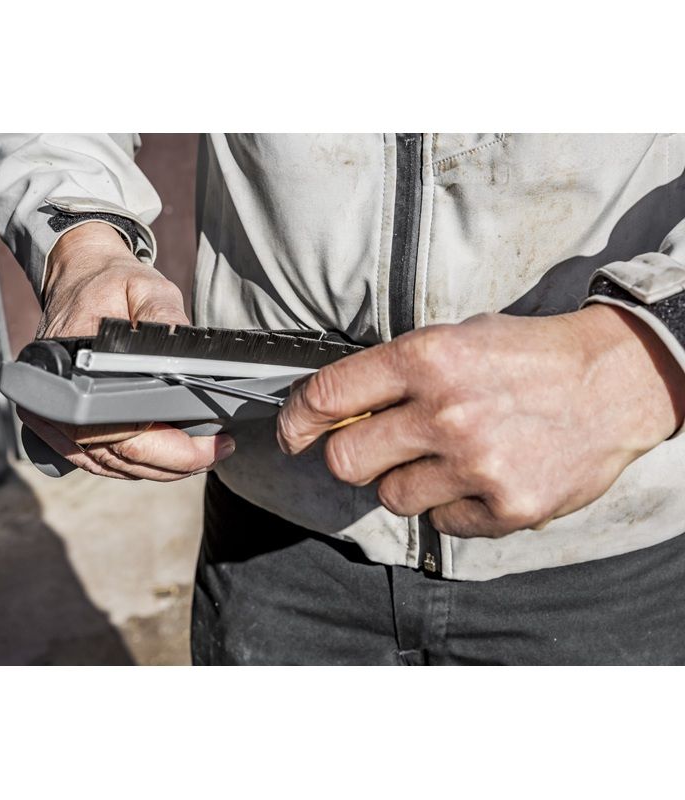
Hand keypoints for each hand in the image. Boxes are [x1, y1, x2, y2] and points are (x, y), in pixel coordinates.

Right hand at [20, 222, 234, 479]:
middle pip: (120, 460)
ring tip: (200, 454)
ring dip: (158, 468)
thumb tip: (189, 353)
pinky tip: (166, 453)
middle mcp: (53, 404)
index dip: (174, 450)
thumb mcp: (147, 290)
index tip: (212, 447)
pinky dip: (136, 462)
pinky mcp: (61, 425)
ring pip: (111, 466)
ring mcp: (53, 419)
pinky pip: (100, 459)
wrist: (77, 276)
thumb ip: (166, 319)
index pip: (124, 434)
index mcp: (71, 372)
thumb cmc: (109, 284)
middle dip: (176, 464)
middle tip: (217, 451)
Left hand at [277, 307, 684, 536]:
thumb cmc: (526, 356)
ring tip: (445, 457)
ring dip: (405, 481)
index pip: (328, 395)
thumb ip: (393, 374)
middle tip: (374, 448)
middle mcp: (447, 412)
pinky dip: (450, 504)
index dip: (298, 418)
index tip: (294, 431)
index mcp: (428, 358)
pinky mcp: (506, 507)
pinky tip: (479, 477)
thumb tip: (332, 409)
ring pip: (391, 496)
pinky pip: (440, 522)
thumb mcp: (455, 339)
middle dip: (349, 457)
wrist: (614, 382)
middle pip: (345, 461)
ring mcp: (477, 464)